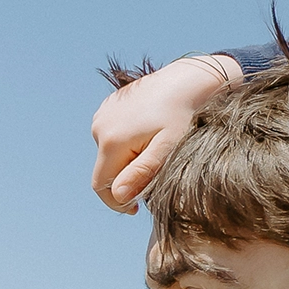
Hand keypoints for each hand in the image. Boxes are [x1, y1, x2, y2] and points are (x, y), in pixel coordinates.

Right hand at [90, 56, 241, 212]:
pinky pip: (112, 135)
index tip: (137, 209)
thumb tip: (119, 195)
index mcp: (110, 140)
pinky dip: (126, 144)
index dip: (117, 202)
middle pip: (105, 169)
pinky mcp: (109, 106)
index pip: (102, 186)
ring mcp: (102, 114)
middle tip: (154, 176)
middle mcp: (99, 126)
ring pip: (109, 153)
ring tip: (155, 151)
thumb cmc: (183, 115)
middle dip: (125, 180)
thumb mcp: (167, 148)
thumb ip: (142, 172)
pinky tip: (150, 135)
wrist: (188, 78)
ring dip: (127, 161)